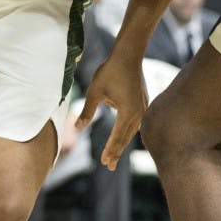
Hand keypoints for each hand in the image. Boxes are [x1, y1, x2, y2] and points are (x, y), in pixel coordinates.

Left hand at [75, 54, 147, 170]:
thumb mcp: (94, 91)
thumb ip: (87, 111)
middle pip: (126, 138)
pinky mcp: (143, 102)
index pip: (117, 137)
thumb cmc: (110, 71)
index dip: (109, 150)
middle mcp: (138, 113)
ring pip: (131, 131)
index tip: (103, 163)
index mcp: (127, 112)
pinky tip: (124, 135)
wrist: (128, 54)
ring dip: (122, 142)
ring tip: (114, 155)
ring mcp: (143, 107)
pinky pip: (136, 122)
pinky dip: (128, 131)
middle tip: (108, 166)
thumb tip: (77, 128)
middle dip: (116, 152)